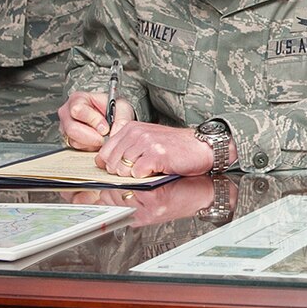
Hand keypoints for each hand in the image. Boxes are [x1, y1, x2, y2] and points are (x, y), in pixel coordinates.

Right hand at [60, 90, 135, 149]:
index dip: (93, 120)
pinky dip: (89, 147)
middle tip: (105, 136)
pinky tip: (97, 140)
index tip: (105, 127)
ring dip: (92, 142)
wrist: (111, 118)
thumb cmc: (113, 109)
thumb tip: (115, 132)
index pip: (78, 110)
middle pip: (72, 128)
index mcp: (77, 99)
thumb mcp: (122, 108)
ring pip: (75, 141)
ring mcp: (66, 127)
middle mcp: (67, 113)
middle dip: (92, 136)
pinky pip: (77, 148)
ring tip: (102, 136)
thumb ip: (121, 119)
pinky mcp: (69, 140)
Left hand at [95, 119, 214, 178]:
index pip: (105, 151)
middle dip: (119, 174)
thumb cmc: (176, 147)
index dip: (108, 166)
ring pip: (122, 168)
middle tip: (133, 177)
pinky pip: (137, 173)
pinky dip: (143, 178)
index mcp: (131, 128)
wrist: (201, 147)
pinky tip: (153, 174)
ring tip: (145, 175)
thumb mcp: (147, 141)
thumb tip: (106, 165)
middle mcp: (136, 133)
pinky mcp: (156, 154)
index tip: (114, 173)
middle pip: (111, 161)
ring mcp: (146, 142)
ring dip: (132, 177)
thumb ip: (127, 149)